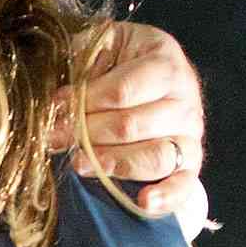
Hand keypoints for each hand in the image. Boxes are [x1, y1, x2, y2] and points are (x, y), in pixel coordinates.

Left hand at [51, 21, 206, 222]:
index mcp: (164, 62)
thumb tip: (63, 97)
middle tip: (54, 137)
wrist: (153, 73)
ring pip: (154, 156)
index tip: (55, 106)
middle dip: (84, 134)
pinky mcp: (191, 161)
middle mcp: (185, 97)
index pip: (122, 91)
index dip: (83, 101)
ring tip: (78, 163)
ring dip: (110, 163)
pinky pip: (184, 184)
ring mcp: (191, 132)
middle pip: (131, 126)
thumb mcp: (104, 44)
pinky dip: (166, 196)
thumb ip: (85, 59)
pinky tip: (142, 202)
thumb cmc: (119, 60)